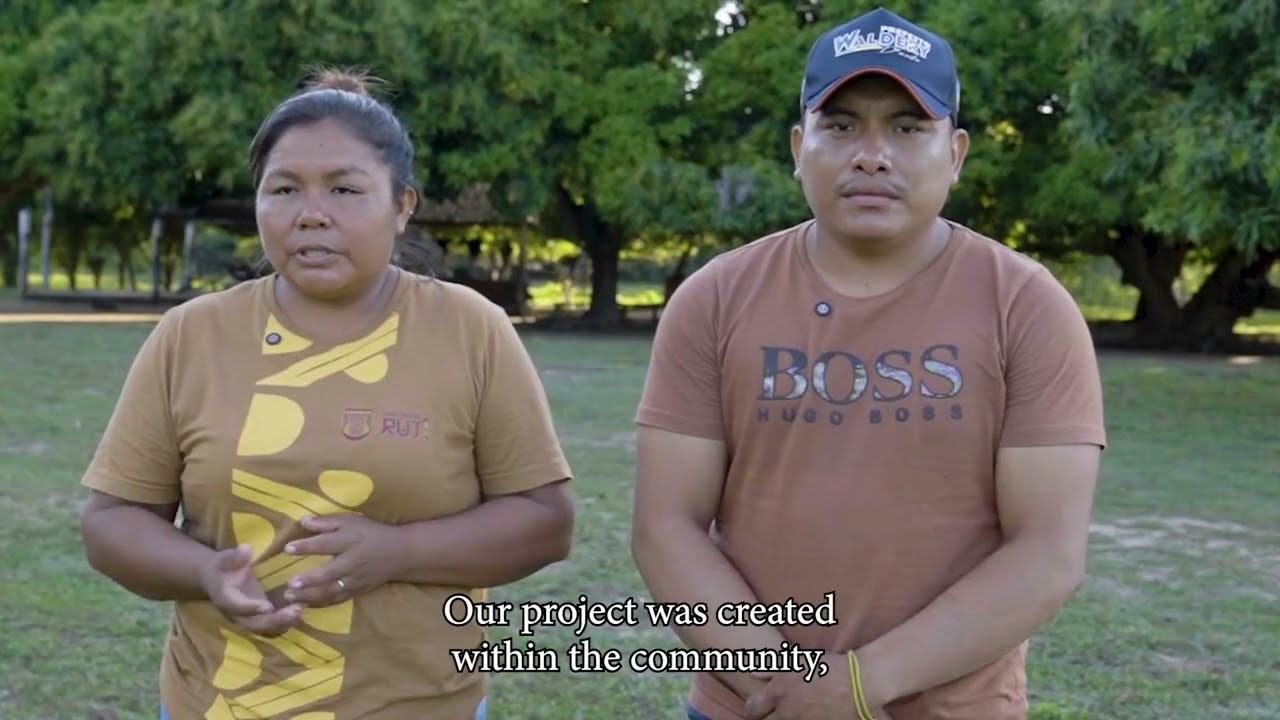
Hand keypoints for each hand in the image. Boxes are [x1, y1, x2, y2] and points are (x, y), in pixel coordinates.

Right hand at [199, 544, 302, 637]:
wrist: (216, 577)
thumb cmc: (221, 566)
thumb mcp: (224, 558)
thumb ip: (234, 556)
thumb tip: (246, 549)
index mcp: (225, 599)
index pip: (238, 607)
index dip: (251, 608)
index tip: (267, 607)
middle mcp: (237, 613)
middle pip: (255, 623)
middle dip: (275, 620)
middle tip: (295, 610)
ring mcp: (249, 617)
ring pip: (266, 626)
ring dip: (284, 621)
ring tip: (301, 609)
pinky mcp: (260, 616)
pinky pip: (273, 622)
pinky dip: (287, 619)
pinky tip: (303, 607)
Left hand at [280, 514, 401, 607]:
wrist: (400, 553)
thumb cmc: (371, 533)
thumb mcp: (351, 521)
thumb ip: (327, 522)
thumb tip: (303, 521)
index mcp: (350, 541)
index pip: (326, 543)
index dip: (307, 546)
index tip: (287, 548)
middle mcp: (352, 562)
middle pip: (329, 572)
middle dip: (310, 579)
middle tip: (290, 583)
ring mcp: (355, 579)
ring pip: (332, 590)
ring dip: (311, 595)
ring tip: (290, 597)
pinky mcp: (357, 591)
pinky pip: (338, 599)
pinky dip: (321, 603)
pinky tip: (305, 604)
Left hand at [745, 652, 892, 719]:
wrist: (859, 685)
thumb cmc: (830, 668)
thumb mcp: (798, 662)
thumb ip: (771, 669)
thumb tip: (752, 673)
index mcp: (779, 691)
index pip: (752, 707)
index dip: (753, 709)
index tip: (757, 708)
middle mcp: (787, 711)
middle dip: (765, 719)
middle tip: (772, 714)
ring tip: (793, 714)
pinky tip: (806, 717)